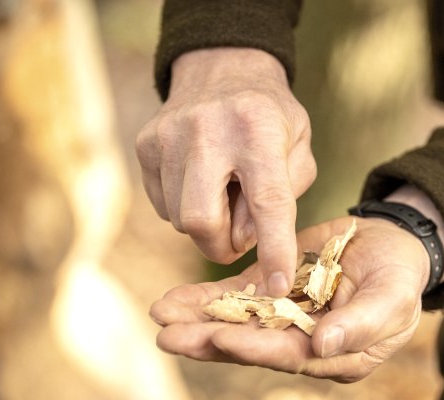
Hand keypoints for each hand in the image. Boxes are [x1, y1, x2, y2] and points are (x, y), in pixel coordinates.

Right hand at [136, 48, 316, 296]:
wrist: (221, 68)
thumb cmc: (267, 117)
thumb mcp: (298, 147)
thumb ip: (285, 196)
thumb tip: (245, 240)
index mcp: (258, 130)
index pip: (267, 202)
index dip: (273, 249)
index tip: (275, 287)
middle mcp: (207, 131)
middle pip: (200, 220)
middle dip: (219, 244)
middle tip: (236, 238)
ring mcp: (168, 137)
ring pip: (178, 218)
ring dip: (205, 223)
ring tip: (221, 192)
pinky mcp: (145, 145)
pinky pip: (161, 205)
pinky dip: (183, 208)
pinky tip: (199, 182)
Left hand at [149, 216, 430, 382]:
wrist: (387, 242)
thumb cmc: (400, 274)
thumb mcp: (394, 297)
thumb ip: (361, 324)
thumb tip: (321, 346)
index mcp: (332, 354)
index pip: (288, 354)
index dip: (253, 348)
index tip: (218, 339)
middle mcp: (300, 341)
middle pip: (250, 344)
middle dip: (207, 341)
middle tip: (167, 336)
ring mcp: (281, 315)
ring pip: (234, 322)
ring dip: (196, 320)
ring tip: (161, 315)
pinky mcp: (269, 289)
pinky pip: (234, 296)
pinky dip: (205, 299)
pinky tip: (175, 300)